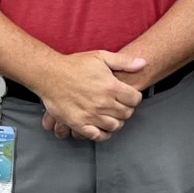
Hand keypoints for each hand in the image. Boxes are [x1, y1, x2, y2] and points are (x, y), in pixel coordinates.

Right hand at [31, 50, 146, 141]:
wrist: (49, 74)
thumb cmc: (75, 65)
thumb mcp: (101, 56)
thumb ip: (124, 61)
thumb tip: (143, 63)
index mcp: (111, 86)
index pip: (135, 99)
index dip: (134, 97)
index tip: (129, 96)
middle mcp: (103, 103)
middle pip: (126, 113)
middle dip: (126, 109)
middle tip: (120, 105)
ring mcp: (91, 115)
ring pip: (114, 126)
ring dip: (116, 121)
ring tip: (111, 114)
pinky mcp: (78, 124)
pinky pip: (97, 135)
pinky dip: (103, 134)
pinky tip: (103, 127)